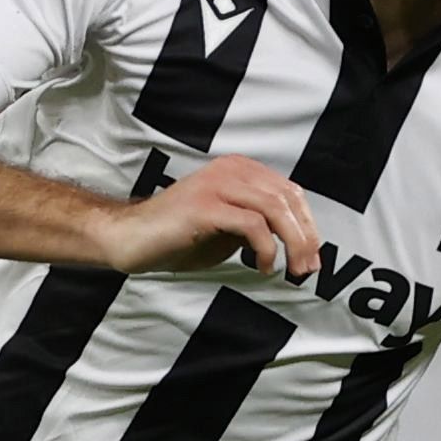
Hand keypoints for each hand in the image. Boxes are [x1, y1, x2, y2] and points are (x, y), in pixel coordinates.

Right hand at [103, 157, 320, 280]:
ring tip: (292, 270)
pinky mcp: (205, 207)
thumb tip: (292, 241)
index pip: (289, 192)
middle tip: (307, 268)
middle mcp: (230, 170)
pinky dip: (265, 248)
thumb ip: (256, 225)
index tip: (312, 256)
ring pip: (275, 209)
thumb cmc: (175, 236)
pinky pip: (252, 224)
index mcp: (238, 170)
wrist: (128, 239)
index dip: (308, 224)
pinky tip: (263, 266)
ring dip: (292, 243)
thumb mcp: (226, 228)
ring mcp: (217, 186)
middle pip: (287, 199)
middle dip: (306, 237)